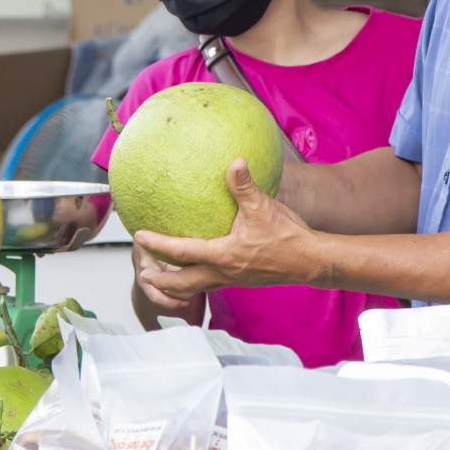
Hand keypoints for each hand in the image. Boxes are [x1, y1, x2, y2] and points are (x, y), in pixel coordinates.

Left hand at [134, 160, 322, 300]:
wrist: (311, 260)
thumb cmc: (288, 235)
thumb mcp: (263, 206)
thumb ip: (244, 185)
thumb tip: (235, 161)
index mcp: (222, 255)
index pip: (181, 251)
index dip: (157, 244)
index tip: (138, 236)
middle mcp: (224, 272)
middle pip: (182, 283)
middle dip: (160, 281)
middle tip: (142, 275)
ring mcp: (233, 280)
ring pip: (197, 288)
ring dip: (177, 286)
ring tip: (162, 280)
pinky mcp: (243, 280)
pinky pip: (212, 284)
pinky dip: (197, 281)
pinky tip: (199, 270)